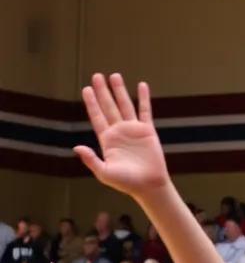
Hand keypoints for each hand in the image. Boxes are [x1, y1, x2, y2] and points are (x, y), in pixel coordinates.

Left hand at [74, 74, 169, 195]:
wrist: (149, 185)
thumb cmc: (126, 183)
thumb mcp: (104, 173)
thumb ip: (91, 159)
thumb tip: (76, 147)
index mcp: (107, 140)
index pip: (97, 116)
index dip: (91, 102)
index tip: (86, 89)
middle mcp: (119, 131)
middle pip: (108, 106)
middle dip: (102, 91)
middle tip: (97, 76)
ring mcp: (133, 130)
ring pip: (124, 105)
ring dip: (120, 91)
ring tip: (115, 76)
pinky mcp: (147, 131)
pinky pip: (145, 111)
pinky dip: (143, 98)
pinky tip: (141, 86)